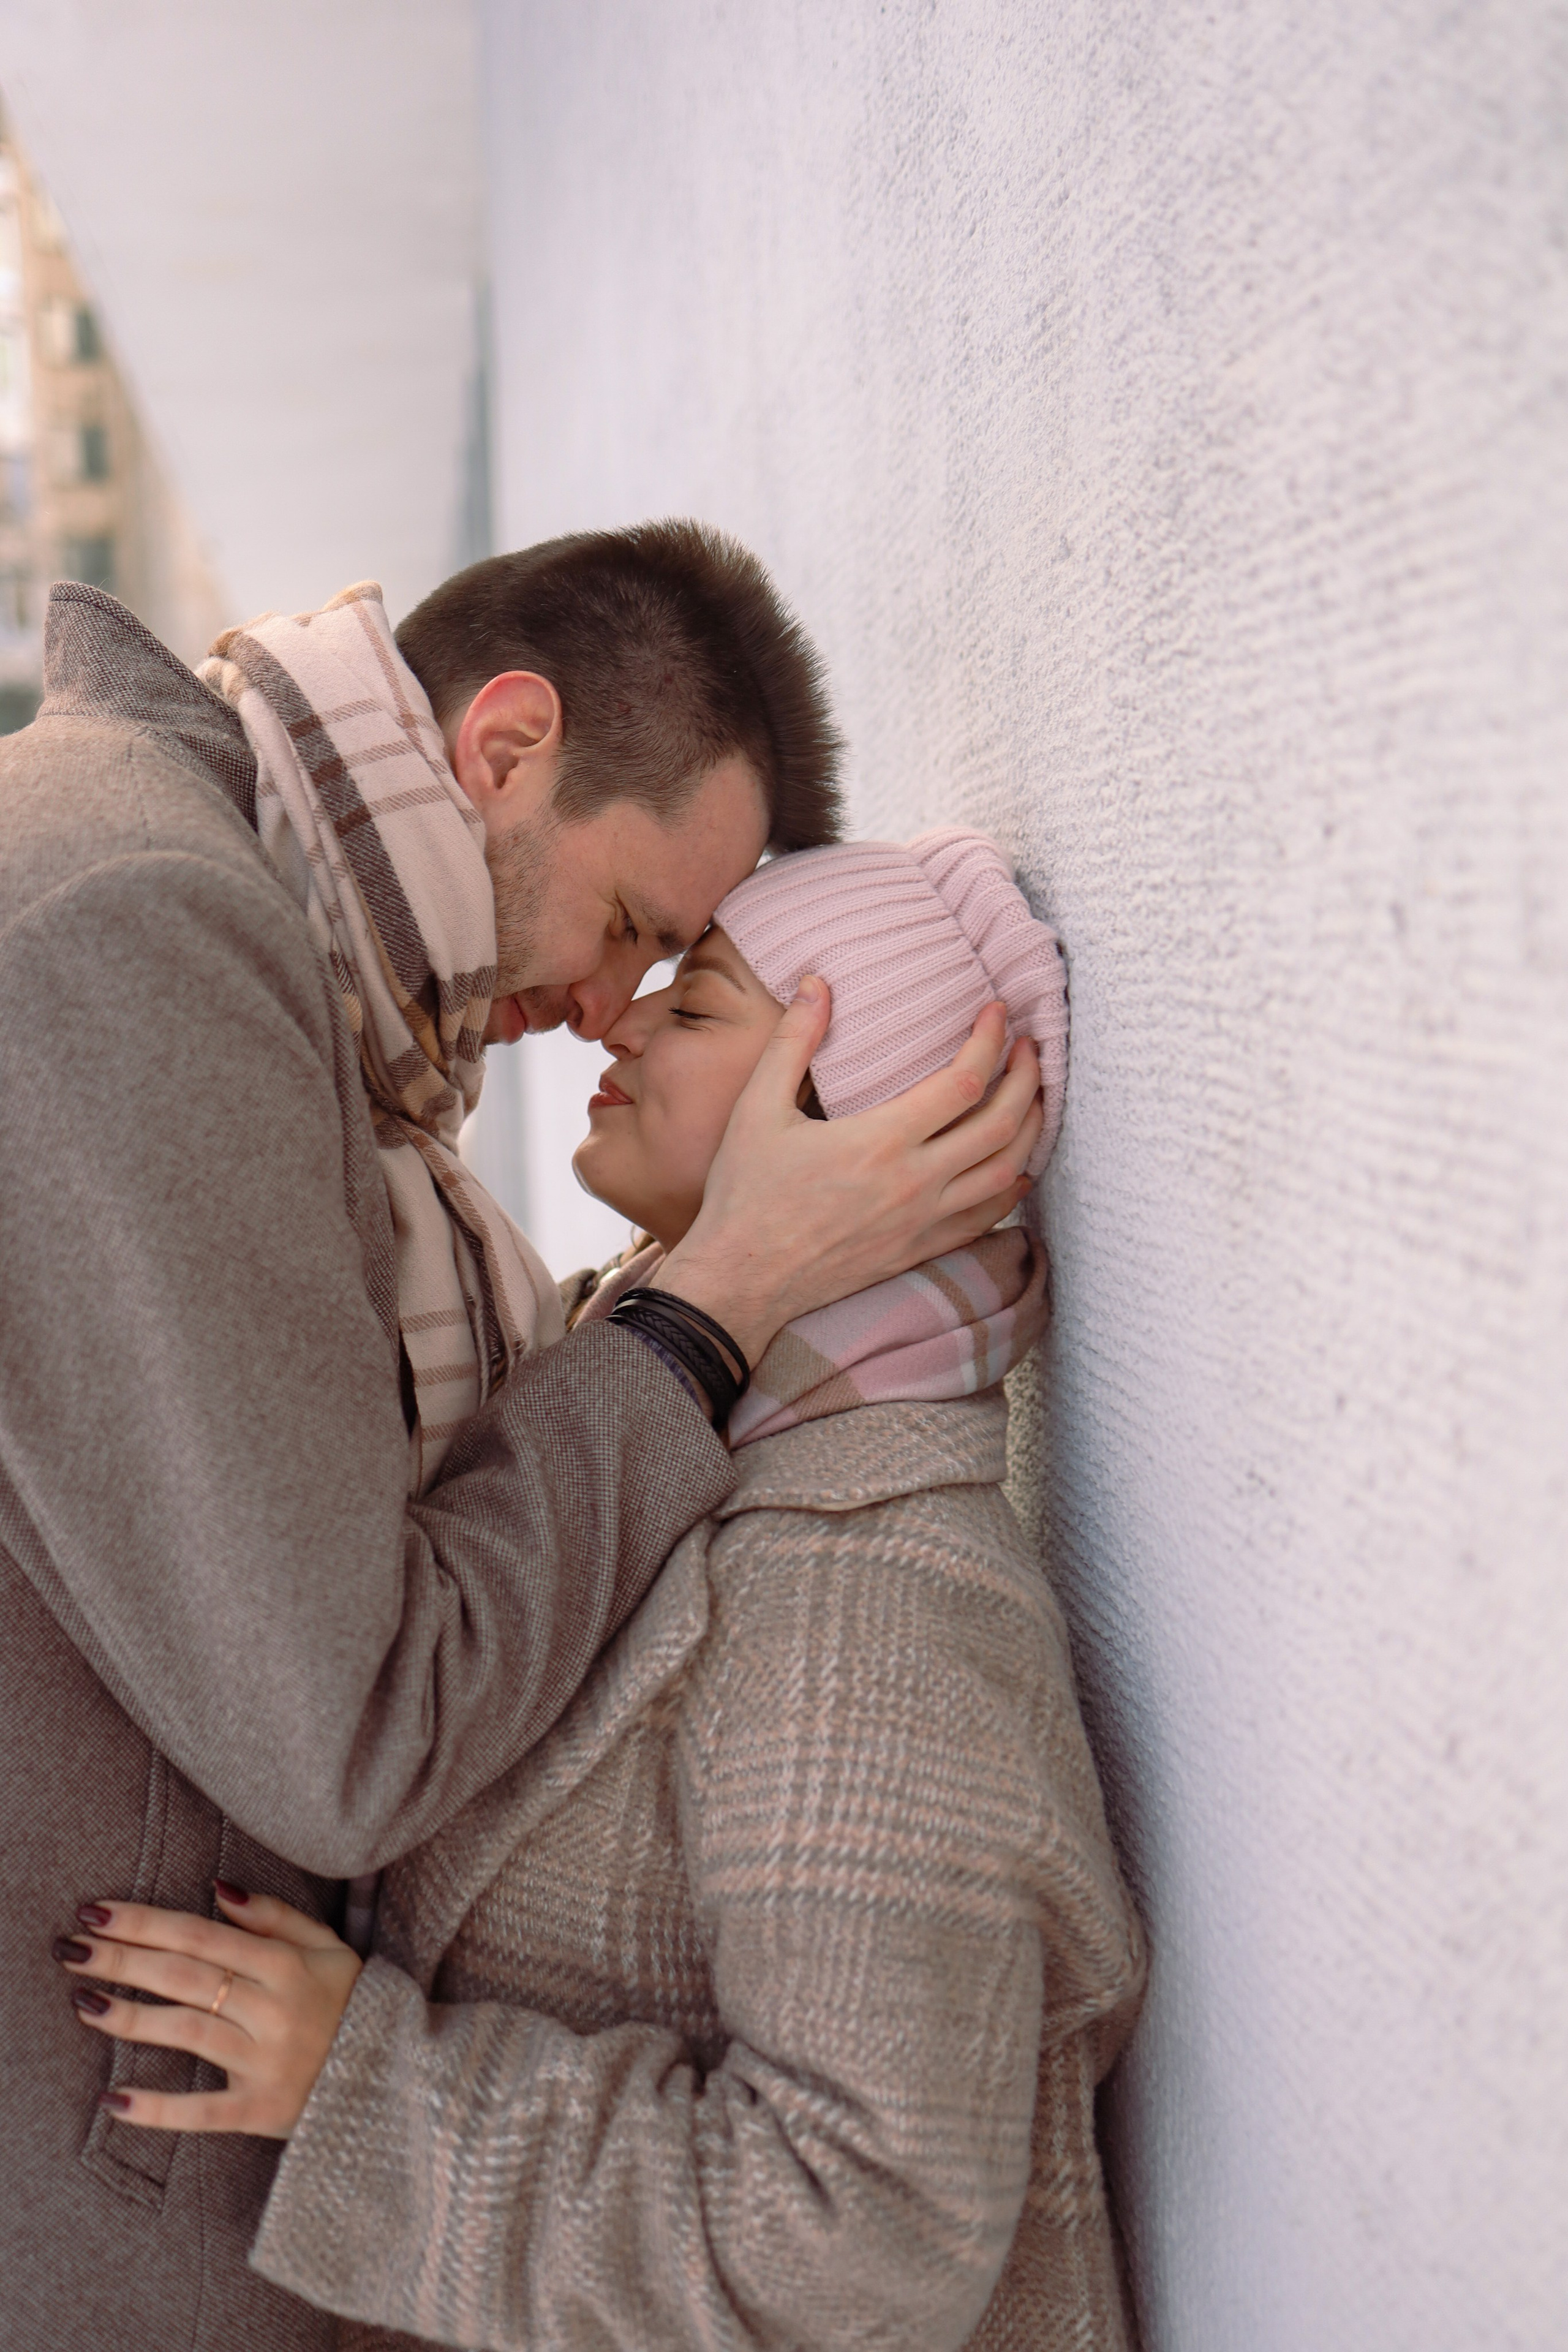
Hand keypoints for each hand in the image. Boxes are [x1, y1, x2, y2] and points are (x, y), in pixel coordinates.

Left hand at [55, 1883, 360, 2137]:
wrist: (396, 2074)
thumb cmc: (352, 2002)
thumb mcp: (327, 1946)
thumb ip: (275, 1916)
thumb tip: (218, 1888)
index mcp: (286, 1965)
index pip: (202, 1936)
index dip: (147, 1922)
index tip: (98, 1912)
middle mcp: (274, 2009)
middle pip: (185, 1977)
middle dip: (124, 1960)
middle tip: (72, 1949)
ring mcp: (267, 2061)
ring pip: (188, 2031)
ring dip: (131, 2017)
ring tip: (84, 2003)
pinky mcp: (261, 2110)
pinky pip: (203, 2111)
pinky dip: (158, 2108)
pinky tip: (115, 2099)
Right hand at [655, 981, 1043, 1364]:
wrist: (742, 1280)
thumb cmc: (745, 1194)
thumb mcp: (757, 1108)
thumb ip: (792, 1041)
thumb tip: (816, 983)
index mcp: (881, 1141)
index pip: (964, 1082)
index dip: (991, 1041)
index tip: (996, 1012)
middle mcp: (915, 1183)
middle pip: (1001, 1124)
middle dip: (1026, 1078)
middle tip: (1030, 1048)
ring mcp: (923, 1222)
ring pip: (1005, 1172)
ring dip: (1030, 1129)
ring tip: (1034, 1097)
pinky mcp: (919, 1251)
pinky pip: (986, 1219)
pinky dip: (1011, 1188)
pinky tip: (1015, 1168)